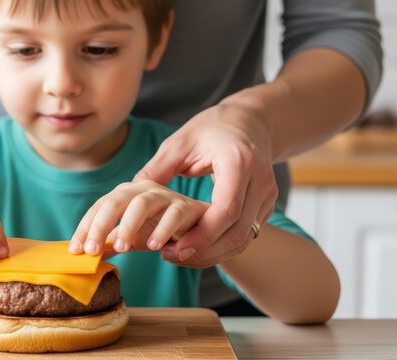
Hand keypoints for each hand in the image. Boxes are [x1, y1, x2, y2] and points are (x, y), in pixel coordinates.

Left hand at [69, 180, 207, 255]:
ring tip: (121, 248)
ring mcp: (163, 195)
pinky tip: (155, 248)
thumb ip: (111, 243)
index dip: (85, 228)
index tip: (74, 251)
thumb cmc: (160, 229)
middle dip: (100, 225)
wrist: (198, 228)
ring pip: (141, 204)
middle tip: (91, 250)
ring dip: (128, 226)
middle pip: (115, 201)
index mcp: (124, 195)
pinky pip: (172, 215)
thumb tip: (86, 254)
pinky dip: (162, 231)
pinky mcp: (185, 206)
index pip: (99, 208)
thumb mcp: (132, 239)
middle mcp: (141, 190)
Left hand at [135, 100, 277, 267]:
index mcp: (238, 161)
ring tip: (178, 255)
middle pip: (237, 231)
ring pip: (244, 239)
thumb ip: (157, 169)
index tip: (176, 247)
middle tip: (171, 256)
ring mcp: (267, 195)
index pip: (227, 209)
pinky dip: (221, 247)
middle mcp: (260, 180)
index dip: (202, 234)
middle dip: (204, 250)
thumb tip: (128, 192)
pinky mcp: (266, 206)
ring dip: (212, 254)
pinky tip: (195, 247)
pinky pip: (245, 235)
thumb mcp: (180, 143)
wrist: (250, 122)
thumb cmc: (211, 129)